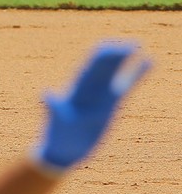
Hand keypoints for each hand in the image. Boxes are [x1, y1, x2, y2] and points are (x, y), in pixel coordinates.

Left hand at [31, 42, 149, 173]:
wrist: (64, 150)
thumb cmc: (59, 136)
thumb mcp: (57, 121)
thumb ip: (55, 108)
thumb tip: (47, 94)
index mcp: (78, 88)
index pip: (92, 67)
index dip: (103, 56)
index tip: (118, 49)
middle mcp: (89, 88)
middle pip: (103, 66)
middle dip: (116, 54)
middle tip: (134, 43)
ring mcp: (100, 95)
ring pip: (114, 73)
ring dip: (125, 60)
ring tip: (139, 44)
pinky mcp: (110, 104)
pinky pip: (124, 87)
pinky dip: (134, 75)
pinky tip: (148, 63)